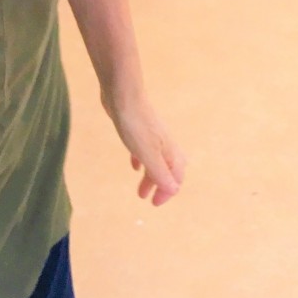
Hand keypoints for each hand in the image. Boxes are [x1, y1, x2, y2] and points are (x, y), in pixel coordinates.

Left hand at [105, 90, 184, 206]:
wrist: (123, 94)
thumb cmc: (135, 124)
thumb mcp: (147, 153)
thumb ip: (160, 172)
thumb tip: (174, 190)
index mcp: (168, 151)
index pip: (175, 178)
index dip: (167, 192)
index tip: (154, 203)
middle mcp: (164, 144)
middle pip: (168, 169)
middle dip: (159, 185)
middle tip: (146, 198)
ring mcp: (152, 135)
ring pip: (156, 160)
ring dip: (150, 175)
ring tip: (140, 189)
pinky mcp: (139, 128)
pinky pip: (145, 149)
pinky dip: (142, 160)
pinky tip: (134, 164)